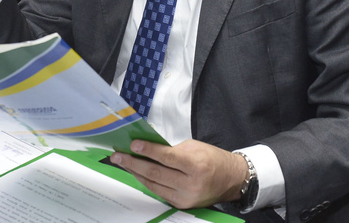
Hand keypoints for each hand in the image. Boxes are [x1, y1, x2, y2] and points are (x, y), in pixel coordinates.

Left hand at [110, 139, 247, 208]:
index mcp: (195, 165)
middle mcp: (190, 184)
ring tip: (122, 162)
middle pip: (156, 172)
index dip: (148, 150)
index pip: (166, 157)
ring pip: (153, 184)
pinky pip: (158, 191)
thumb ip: (171, 149)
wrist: (231, 179)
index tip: (133, 144)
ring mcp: (185, 197)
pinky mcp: (181, 204)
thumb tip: (147, 147)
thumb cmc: (211, 158)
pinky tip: (135, 172)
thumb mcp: (193, 147)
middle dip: (133, 163)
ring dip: (135, 172)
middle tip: (117, 155)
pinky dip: (145, 181)